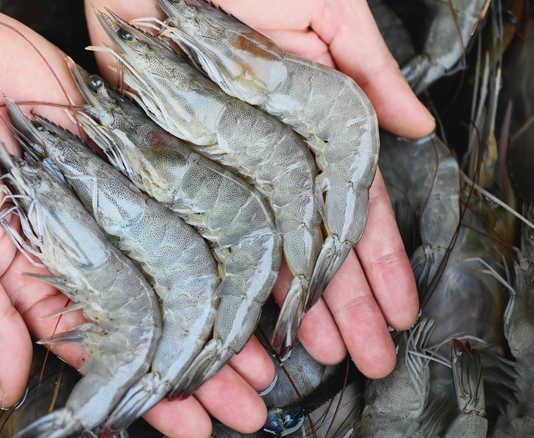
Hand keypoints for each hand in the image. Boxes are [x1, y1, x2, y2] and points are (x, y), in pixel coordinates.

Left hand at [85, 0, 434, 433]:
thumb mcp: (327, 9)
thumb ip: (369, 69)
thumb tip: (419, 124)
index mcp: (316, 124)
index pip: (356, 208)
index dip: (377, 262)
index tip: (397, 310)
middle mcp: (273, 158)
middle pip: (315, 244)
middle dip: (345, 302)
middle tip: (368, 356)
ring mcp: (227, 170)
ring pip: (268, 251)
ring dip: (296, 304)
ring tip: (323, 354)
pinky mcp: (178, 170)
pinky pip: (207, 234)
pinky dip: (229, 276)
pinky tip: (249, 316)